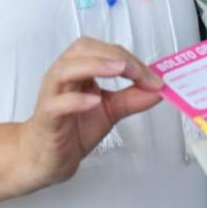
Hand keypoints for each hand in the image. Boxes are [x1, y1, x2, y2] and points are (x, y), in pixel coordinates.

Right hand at [15, 38, 162, 192]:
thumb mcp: (111, 110)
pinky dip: (75, 100)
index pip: (105, 51)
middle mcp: (63, 76)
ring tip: (118, 70)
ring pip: (65, 69)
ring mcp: (52, 95)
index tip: (153, 78)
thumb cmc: (74, 128)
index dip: (130, 60)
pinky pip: (56, 104)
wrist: (48, 158)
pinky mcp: (47, 118)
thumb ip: (133, 98)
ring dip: (93, 66)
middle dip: (113, 56)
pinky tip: (93, 100)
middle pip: (83, 49)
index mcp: (79, 68)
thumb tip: (159, 89)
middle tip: (137, 71)